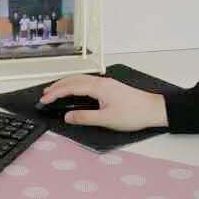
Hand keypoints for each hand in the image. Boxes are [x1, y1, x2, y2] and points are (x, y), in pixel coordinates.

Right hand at [38, 75, 168, 131]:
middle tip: (44, 95)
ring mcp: (106, 83)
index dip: (55, 93)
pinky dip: (75, 86)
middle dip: (57, 86)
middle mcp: (101, 82)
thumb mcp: (106, 119)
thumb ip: (85, 117)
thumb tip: (68, 116)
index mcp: (98, 87)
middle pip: (73, 80)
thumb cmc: (134, 114)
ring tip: (54, 92)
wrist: (154, 109)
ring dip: (65, 85)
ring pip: (80, 80)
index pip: (71, 88)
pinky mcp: (110, 87)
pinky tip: (74, 91)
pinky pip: (87, 82)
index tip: (44, 100)